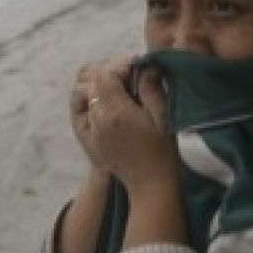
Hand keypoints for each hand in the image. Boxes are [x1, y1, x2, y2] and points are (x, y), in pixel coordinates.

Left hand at [81, 58, 176, 194]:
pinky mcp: (94, 142)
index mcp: (116, 112)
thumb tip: (145, 67)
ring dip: (104, 91)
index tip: (137, 69)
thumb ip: (150, 87)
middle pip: (94, 85)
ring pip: (90, 99)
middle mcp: (99, 120)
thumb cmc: (163, 151)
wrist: (151, 186)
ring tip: (125, 93)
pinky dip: (99, 105)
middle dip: (111, 76)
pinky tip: (117, 109)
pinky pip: (89, 115)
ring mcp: (94, 132)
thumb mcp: (162, 115)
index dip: (119, 67)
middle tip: (132, 78)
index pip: (105, 76)